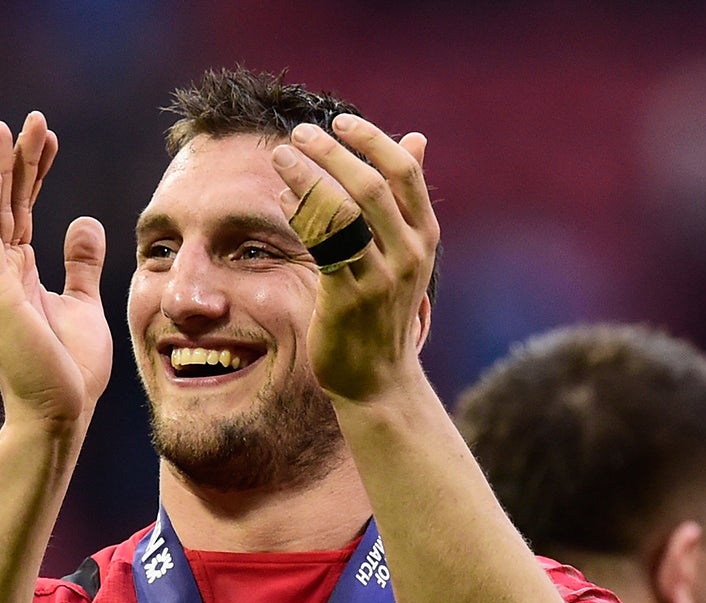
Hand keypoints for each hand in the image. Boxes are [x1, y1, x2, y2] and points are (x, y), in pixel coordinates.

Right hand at [0, 112, 110, 431]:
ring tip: (9, 129)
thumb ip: (80, 265)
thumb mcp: (83, 305)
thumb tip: (84, 222)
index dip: (36, 172)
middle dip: (20, 158)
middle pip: (8, 201)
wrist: (60, 414)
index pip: (23, 208)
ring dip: (3, 169)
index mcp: (16, 272)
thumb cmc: (68, 369)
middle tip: (33, 118)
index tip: (50, 138)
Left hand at [270, 115, 436, 403]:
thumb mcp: (406, 251)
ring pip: (343, 211)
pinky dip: (299, 215)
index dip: (372, 139)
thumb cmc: (384, 310)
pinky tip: (281, 201)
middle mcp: (409, 254)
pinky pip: (321, 245)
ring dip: (308, 177)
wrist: (379, 379)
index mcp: (425, 237)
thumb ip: (404, 198)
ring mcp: (381, 278)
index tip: (340, 121)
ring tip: (281, 156)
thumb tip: (416, 138)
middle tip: (300, 134)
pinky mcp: (348, 298)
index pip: (404, 172)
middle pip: (372, 185)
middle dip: (332, 153)